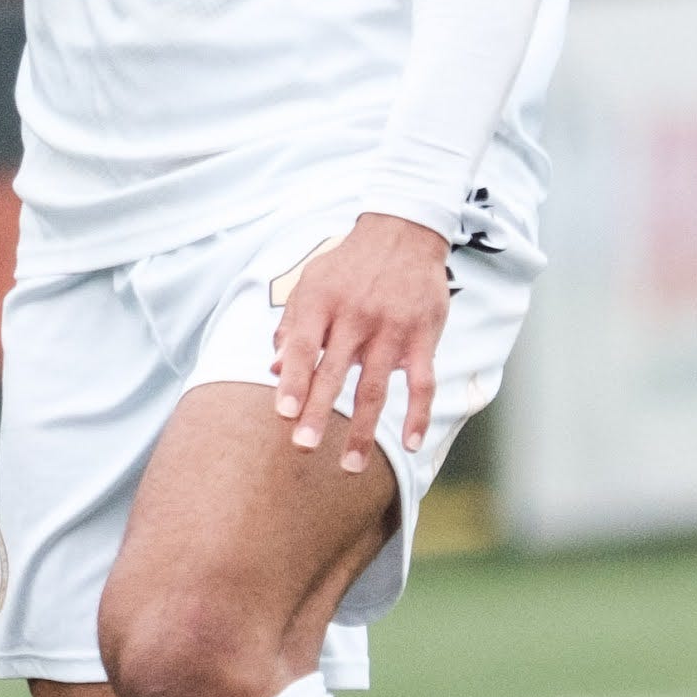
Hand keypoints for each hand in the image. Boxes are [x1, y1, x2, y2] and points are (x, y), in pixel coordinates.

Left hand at [266, 212, 453, 478]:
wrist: (404, 231)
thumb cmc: (350, 264)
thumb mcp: (312, 283)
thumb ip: (292, 326)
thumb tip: (272, 369)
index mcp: (323, 301)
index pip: (303, 345)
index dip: (292, 380)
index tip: (283, 413)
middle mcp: (356, 315)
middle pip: (334, 371)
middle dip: (318, 411)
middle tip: (303, 448)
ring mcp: (392, 327)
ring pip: (375, 386)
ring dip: (362, 429)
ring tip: (349, 465)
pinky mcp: (424, 335)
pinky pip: (422, 382)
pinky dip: (417, 414)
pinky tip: (410, 443)